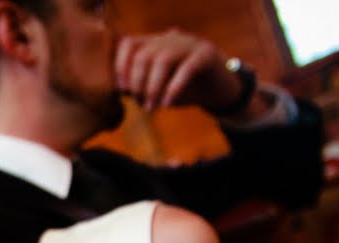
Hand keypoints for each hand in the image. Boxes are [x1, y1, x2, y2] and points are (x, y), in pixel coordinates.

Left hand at [114, 29, 240, 111]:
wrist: (218, 91)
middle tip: (140, 104)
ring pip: (163, 59)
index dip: (121, 66)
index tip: (122, 90)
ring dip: (153, 87)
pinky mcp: (207, 54)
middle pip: (144, 54)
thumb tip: (120, 90)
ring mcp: (189, 43)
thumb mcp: (157, 89)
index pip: (129, 44)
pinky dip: (173, 88)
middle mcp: (170, 38)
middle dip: (137, 82)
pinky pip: (187, 69)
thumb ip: (138, 86)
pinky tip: (168, 103)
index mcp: (155, 43)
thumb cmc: (182, 90)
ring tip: (151, 108)